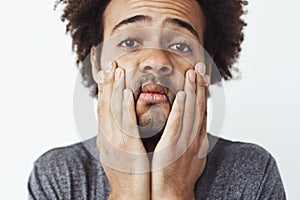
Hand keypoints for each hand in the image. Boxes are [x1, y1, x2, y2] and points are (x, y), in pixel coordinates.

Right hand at [91, 49, 149, 199]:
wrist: (128, 196)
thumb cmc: (128, 174)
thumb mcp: (119, 151)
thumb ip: (119, 135)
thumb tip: (120, 121)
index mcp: (107, 137)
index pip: (104, 108)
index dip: (105, 89)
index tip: (107, 71)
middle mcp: (108, 137)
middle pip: (106, 105)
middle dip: (108, 83)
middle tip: (110, 63)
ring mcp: (116, 143)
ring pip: (114, 111)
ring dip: (115, 89)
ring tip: (117, 70)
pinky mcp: (127, 149)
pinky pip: (126, 126)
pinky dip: (125, 108)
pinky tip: (127, 94)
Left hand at [151, 63, 208, 199]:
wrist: (172, 195)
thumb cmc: (177, 175)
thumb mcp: (189, 154)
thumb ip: (190, 139)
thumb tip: (192, 128)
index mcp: (197, 139)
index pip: (201, 111)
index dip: (202, 92)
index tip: (202, 76)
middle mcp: (194, 139)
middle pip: (199, 108)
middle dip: (200, 86)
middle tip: (200, 66)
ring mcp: (185, 143)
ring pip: (190, 113)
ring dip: (192, 92)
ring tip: (192, 72)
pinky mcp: (172, 149)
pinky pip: (177, 127)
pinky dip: (180, 110)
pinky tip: (180, 95)